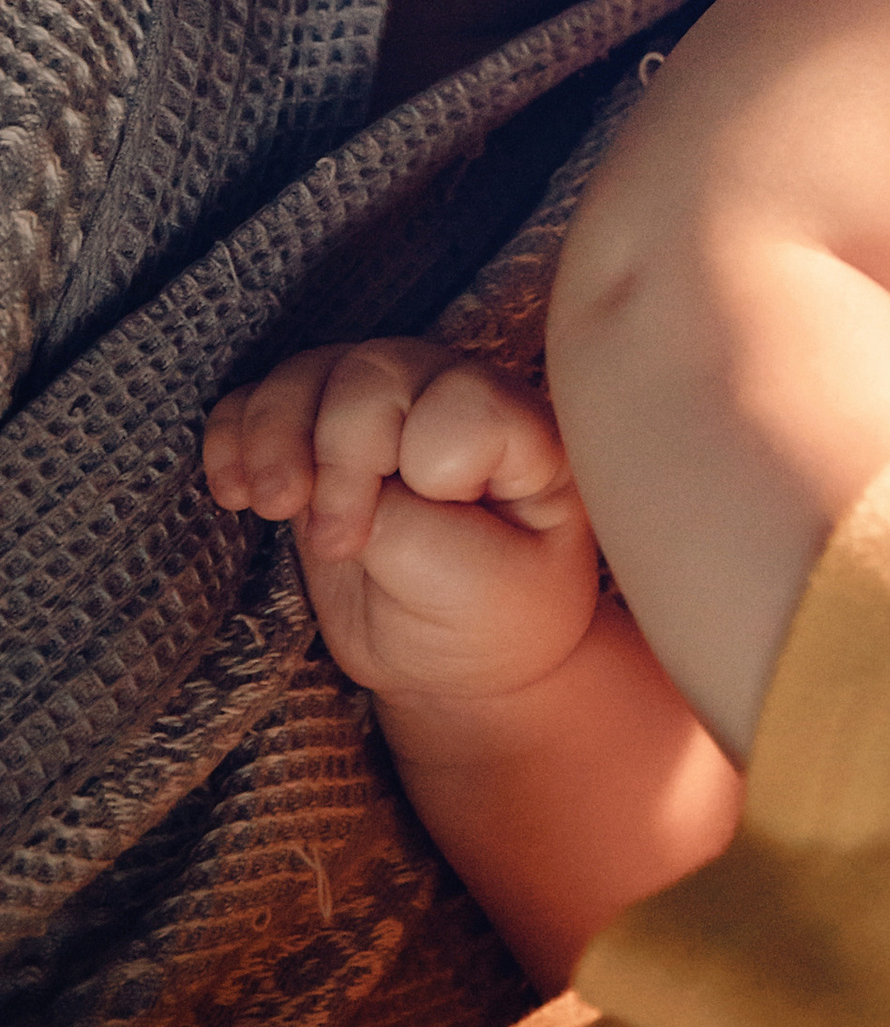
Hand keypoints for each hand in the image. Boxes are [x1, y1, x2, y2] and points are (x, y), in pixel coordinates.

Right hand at [204, 342, 601, 710]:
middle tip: (337, 544)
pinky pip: (256, 400)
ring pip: (308, 374)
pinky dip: (232, 437)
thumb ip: (413, 533)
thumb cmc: (488, 619)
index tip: (424, 537)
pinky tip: (233, 494)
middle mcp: (448, 397)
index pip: (462, 401)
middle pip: (373, 372)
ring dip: (273, 438)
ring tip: (272, 509)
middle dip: (338, 455)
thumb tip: (330, 496)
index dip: (426, 465)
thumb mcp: (478, 589)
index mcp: (520, 431)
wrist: (451, 653)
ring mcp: (378, 411)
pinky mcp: (314, 438)